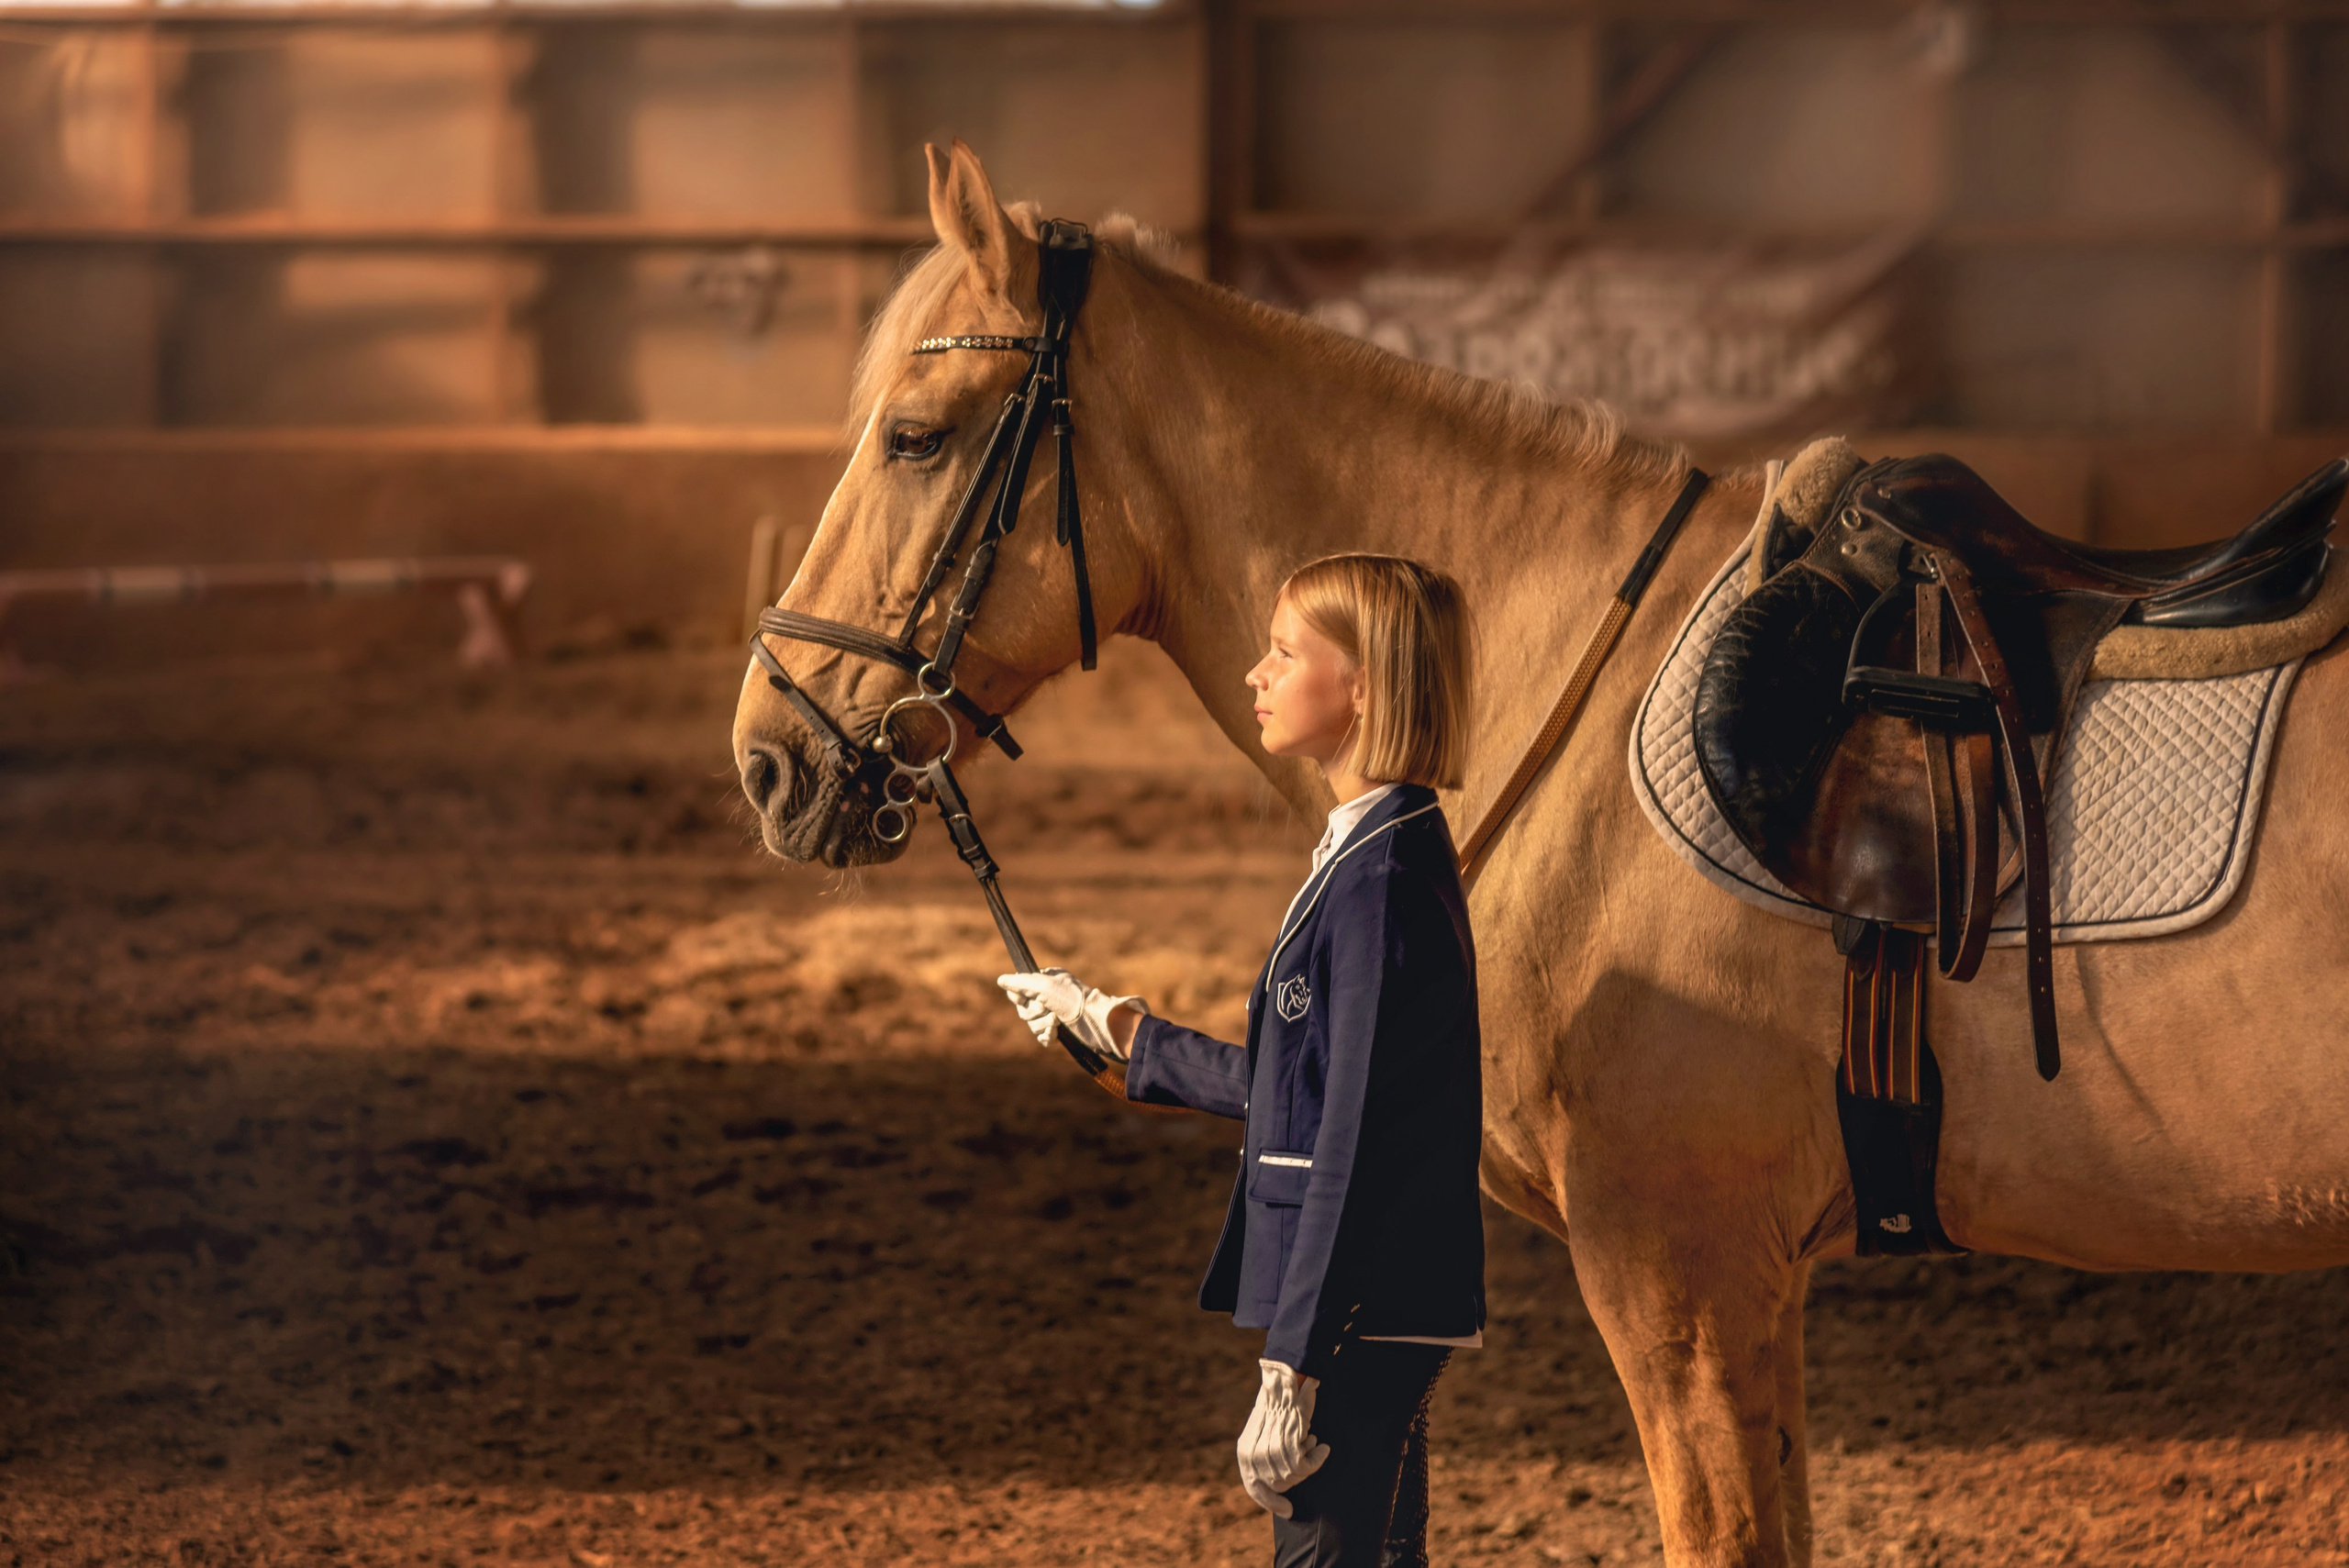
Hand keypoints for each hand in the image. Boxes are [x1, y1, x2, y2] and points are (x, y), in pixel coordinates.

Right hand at [994, 968, 1146, 1060]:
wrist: (1098, 1024)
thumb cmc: (1074, 1001)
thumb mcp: (1045, 987)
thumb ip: (1021, 983)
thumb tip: (1001, 980)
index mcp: (1047, 980)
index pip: (1020, 989)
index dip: (1022, 998)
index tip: (1031, 999)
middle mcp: (1049, 995)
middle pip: (1023, 1009)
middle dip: (1035, 1013)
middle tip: (1050, 1011)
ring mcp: (1054, 1013)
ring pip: (1032, 1024)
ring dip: (1042, 1026)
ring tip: (1057, 1023)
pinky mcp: (1060, 1031)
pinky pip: (1041, 1036)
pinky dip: (1047, 1037)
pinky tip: (1056, 1036)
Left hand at [1236, 1359, 1328, 1517]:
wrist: (1282, 1381)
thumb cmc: (1278, 1406)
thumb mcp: (1264, 1435)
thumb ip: (1266, 1458)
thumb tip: (1278, 1486)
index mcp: (1244, 1453)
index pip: (1255, 1489)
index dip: (1271, 1502)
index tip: (1288, 1510)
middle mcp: (1252, 1455)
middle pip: (1279, 1485)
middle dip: (1298, 1476)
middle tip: (1309, 1455)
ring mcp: (1267, 1452)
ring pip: (1294, 1476)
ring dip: (1308, 1461)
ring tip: (1311, 1441)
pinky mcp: (1284, 1445)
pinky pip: (1306, 1465)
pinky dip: (1317, 1458)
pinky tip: (1320, 1446)